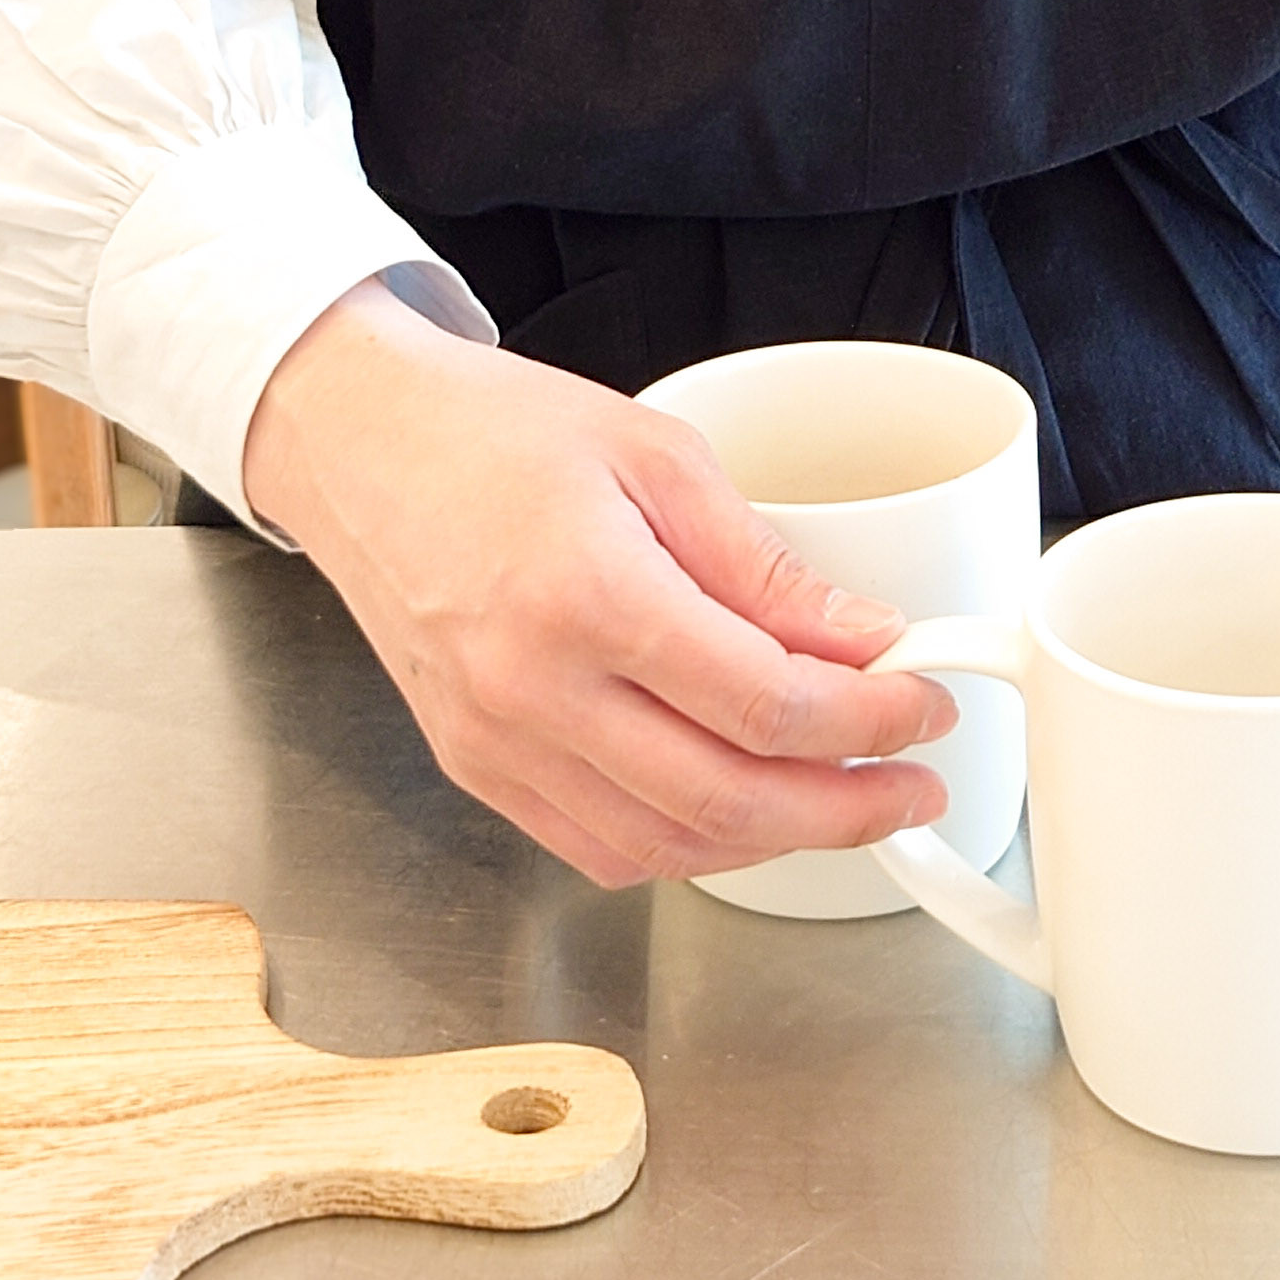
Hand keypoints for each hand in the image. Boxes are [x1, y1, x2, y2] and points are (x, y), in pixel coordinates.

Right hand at [244, 281, 956, 884]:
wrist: (357, 446)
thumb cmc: (496, 431)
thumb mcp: (657, 456)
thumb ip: (763, 566)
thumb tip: (863, 641)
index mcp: (590, 598)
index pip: (763, 704)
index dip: (867, 721)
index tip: (922, 702)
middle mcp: (535, 692)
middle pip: (726, 802)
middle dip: (845, 809)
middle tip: (913, 787)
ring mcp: (496, 745)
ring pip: (665, 846)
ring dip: (774, 841)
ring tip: (845, 801)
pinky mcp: (474, 769)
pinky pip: (597, 848)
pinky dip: (685, 845)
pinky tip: (740, 809)